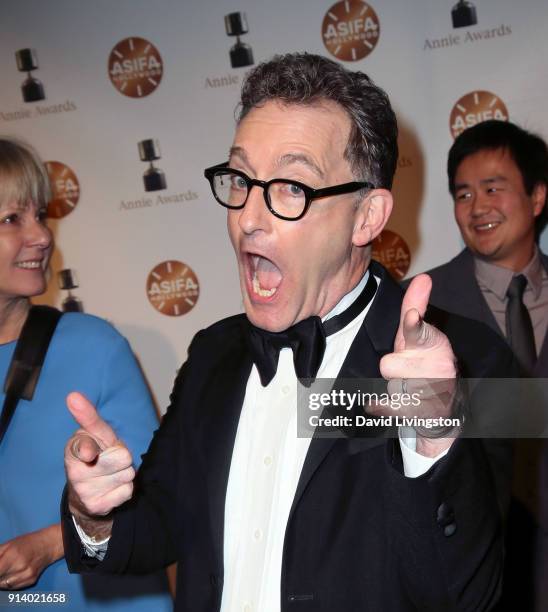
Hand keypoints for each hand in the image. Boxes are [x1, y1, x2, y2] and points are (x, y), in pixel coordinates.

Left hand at [0, 525, 62, 589]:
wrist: (49, 544)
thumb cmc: (28, 542)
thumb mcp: (8, 544)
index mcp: (12, 556)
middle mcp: (20, 567)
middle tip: (2, 567)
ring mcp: (27, 575)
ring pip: (4, 586)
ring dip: (1, 580)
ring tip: (6, 570)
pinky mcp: (31, 581)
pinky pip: (13, 587)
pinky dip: (10, 583)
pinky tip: (13, 574)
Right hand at [65, 392, 134, 536]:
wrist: (86, 493)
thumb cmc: (96, 453)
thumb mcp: (94, 433)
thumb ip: (89, 417)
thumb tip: (72, 395)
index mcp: (73, 449)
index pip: (85, 446)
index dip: (90, 449)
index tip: (89, 454)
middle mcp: (74, 472)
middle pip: (123, 456)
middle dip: (122, 456)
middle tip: (110, 459)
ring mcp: (85, 491)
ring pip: (128, 473)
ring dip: (124, 472)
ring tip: (110, 474)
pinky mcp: (97, 506)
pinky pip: (128, 491)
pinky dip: (124, 489)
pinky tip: (111, 489)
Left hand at [379, 274, 458, 455]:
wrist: (444, 406)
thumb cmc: (423, 362)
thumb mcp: (418, 335)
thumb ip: (415, 306)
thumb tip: (424, 277)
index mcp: (434, 343)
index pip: (420, 332)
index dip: (414, 325)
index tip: (411, 317)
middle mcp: (438, 367)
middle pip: (389, 364)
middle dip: (392, 369)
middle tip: (407, 371)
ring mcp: (433, 392)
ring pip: (390, 385)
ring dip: (393, 388)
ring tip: (410, 388)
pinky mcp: (425, 413)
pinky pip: (389, 407)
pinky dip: (383, 407)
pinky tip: (391, 405)